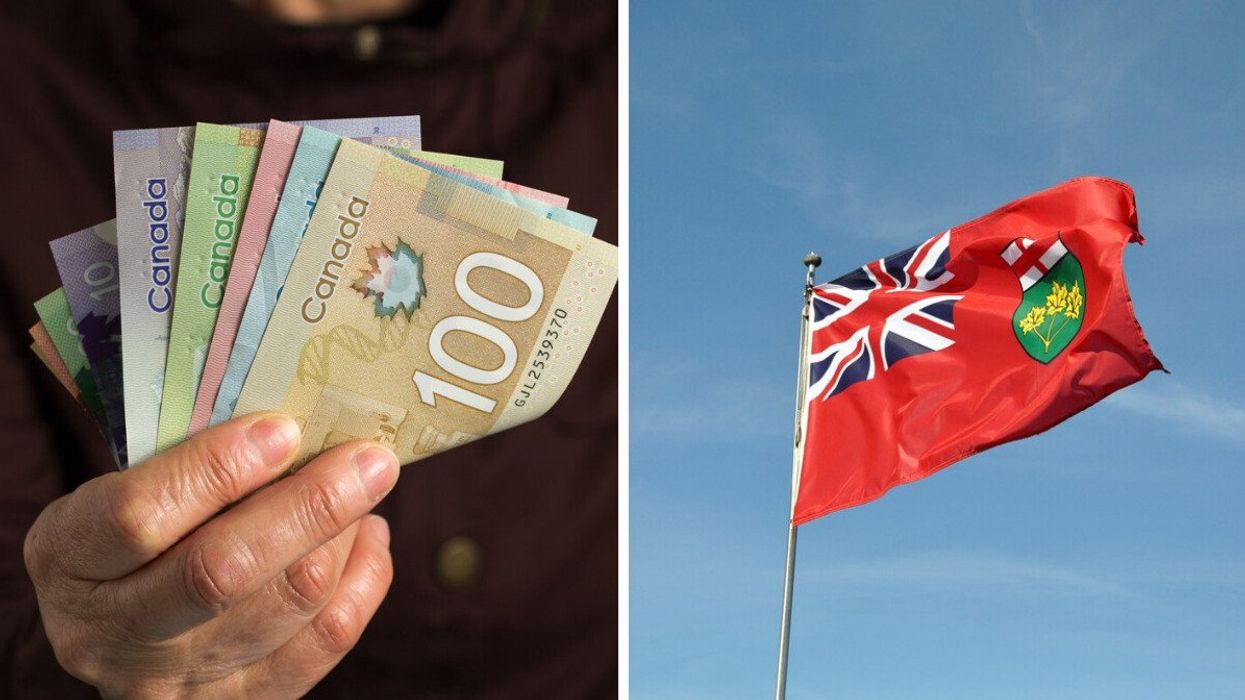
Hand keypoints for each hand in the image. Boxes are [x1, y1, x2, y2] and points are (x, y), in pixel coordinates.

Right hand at [23, 413, 399, 697]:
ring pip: (289, 604)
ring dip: (344, 536)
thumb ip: (187, 462)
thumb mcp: (124, 489)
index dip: (215, 470)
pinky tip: (367, 536)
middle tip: (369, 459)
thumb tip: (293, 423)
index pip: (138, 517)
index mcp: (69, 559)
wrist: (125, 634)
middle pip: (222, 571)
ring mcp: (178, 681)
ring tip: (366, 487)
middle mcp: (113, 633)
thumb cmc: (136, 535)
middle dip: (310, 506)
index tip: (283, 430)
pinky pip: (325, 642)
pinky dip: (363, 579)